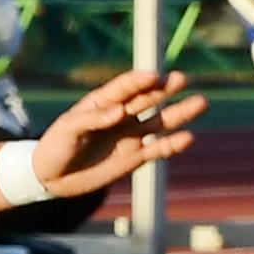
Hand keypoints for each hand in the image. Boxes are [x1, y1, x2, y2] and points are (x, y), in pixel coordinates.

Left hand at [26, 64, 204, 199]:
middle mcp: (120, 115)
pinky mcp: (134, 157)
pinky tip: (188, 138)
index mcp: (102, 103)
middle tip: (183, 78)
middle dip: (165, 89)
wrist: (52, 177)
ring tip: (201, 103)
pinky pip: (157, 149)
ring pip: (159, 121)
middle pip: (147, 99)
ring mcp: (129, 136)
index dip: (138, 81)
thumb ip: (93, 120)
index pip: (124, 87)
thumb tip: (119, 112)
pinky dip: (172, 145)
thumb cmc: (55, 146)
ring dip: (179, 113)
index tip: (153, 76)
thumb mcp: (68, 130)